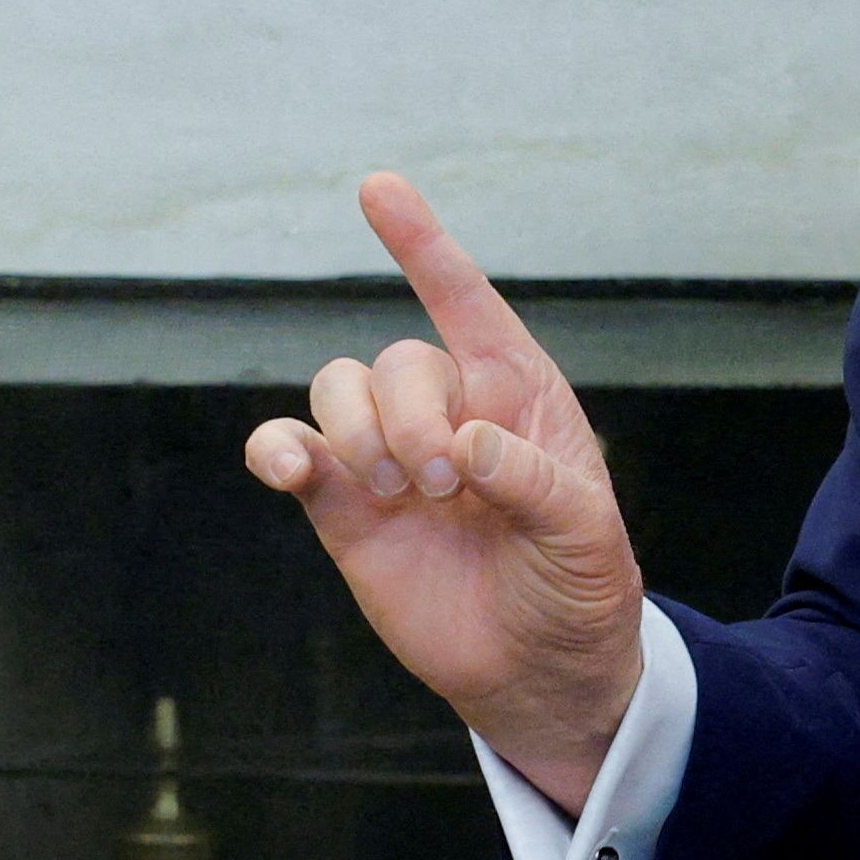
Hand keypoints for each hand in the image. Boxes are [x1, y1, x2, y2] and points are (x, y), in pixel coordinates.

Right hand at [245, 174, 646, 809]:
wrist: (538, 672)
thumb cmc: (578, 587)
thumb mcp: (585, 534)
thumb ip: (533, 480)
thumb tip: (466, 445)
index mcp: (518, 395)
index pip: (466, 302)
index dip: (422, 245)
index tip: (377, 187)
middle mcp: (448, 411)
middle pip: (396, 361)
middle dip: (409, 415)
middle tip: (443, 485)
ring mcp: (389, 457)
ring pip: (338, 389)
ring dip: (355, 429)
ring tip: (393, 492)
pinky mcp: (343, 507)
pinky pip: (289, 450)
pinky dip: (273, 447)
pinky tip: (286, 469)